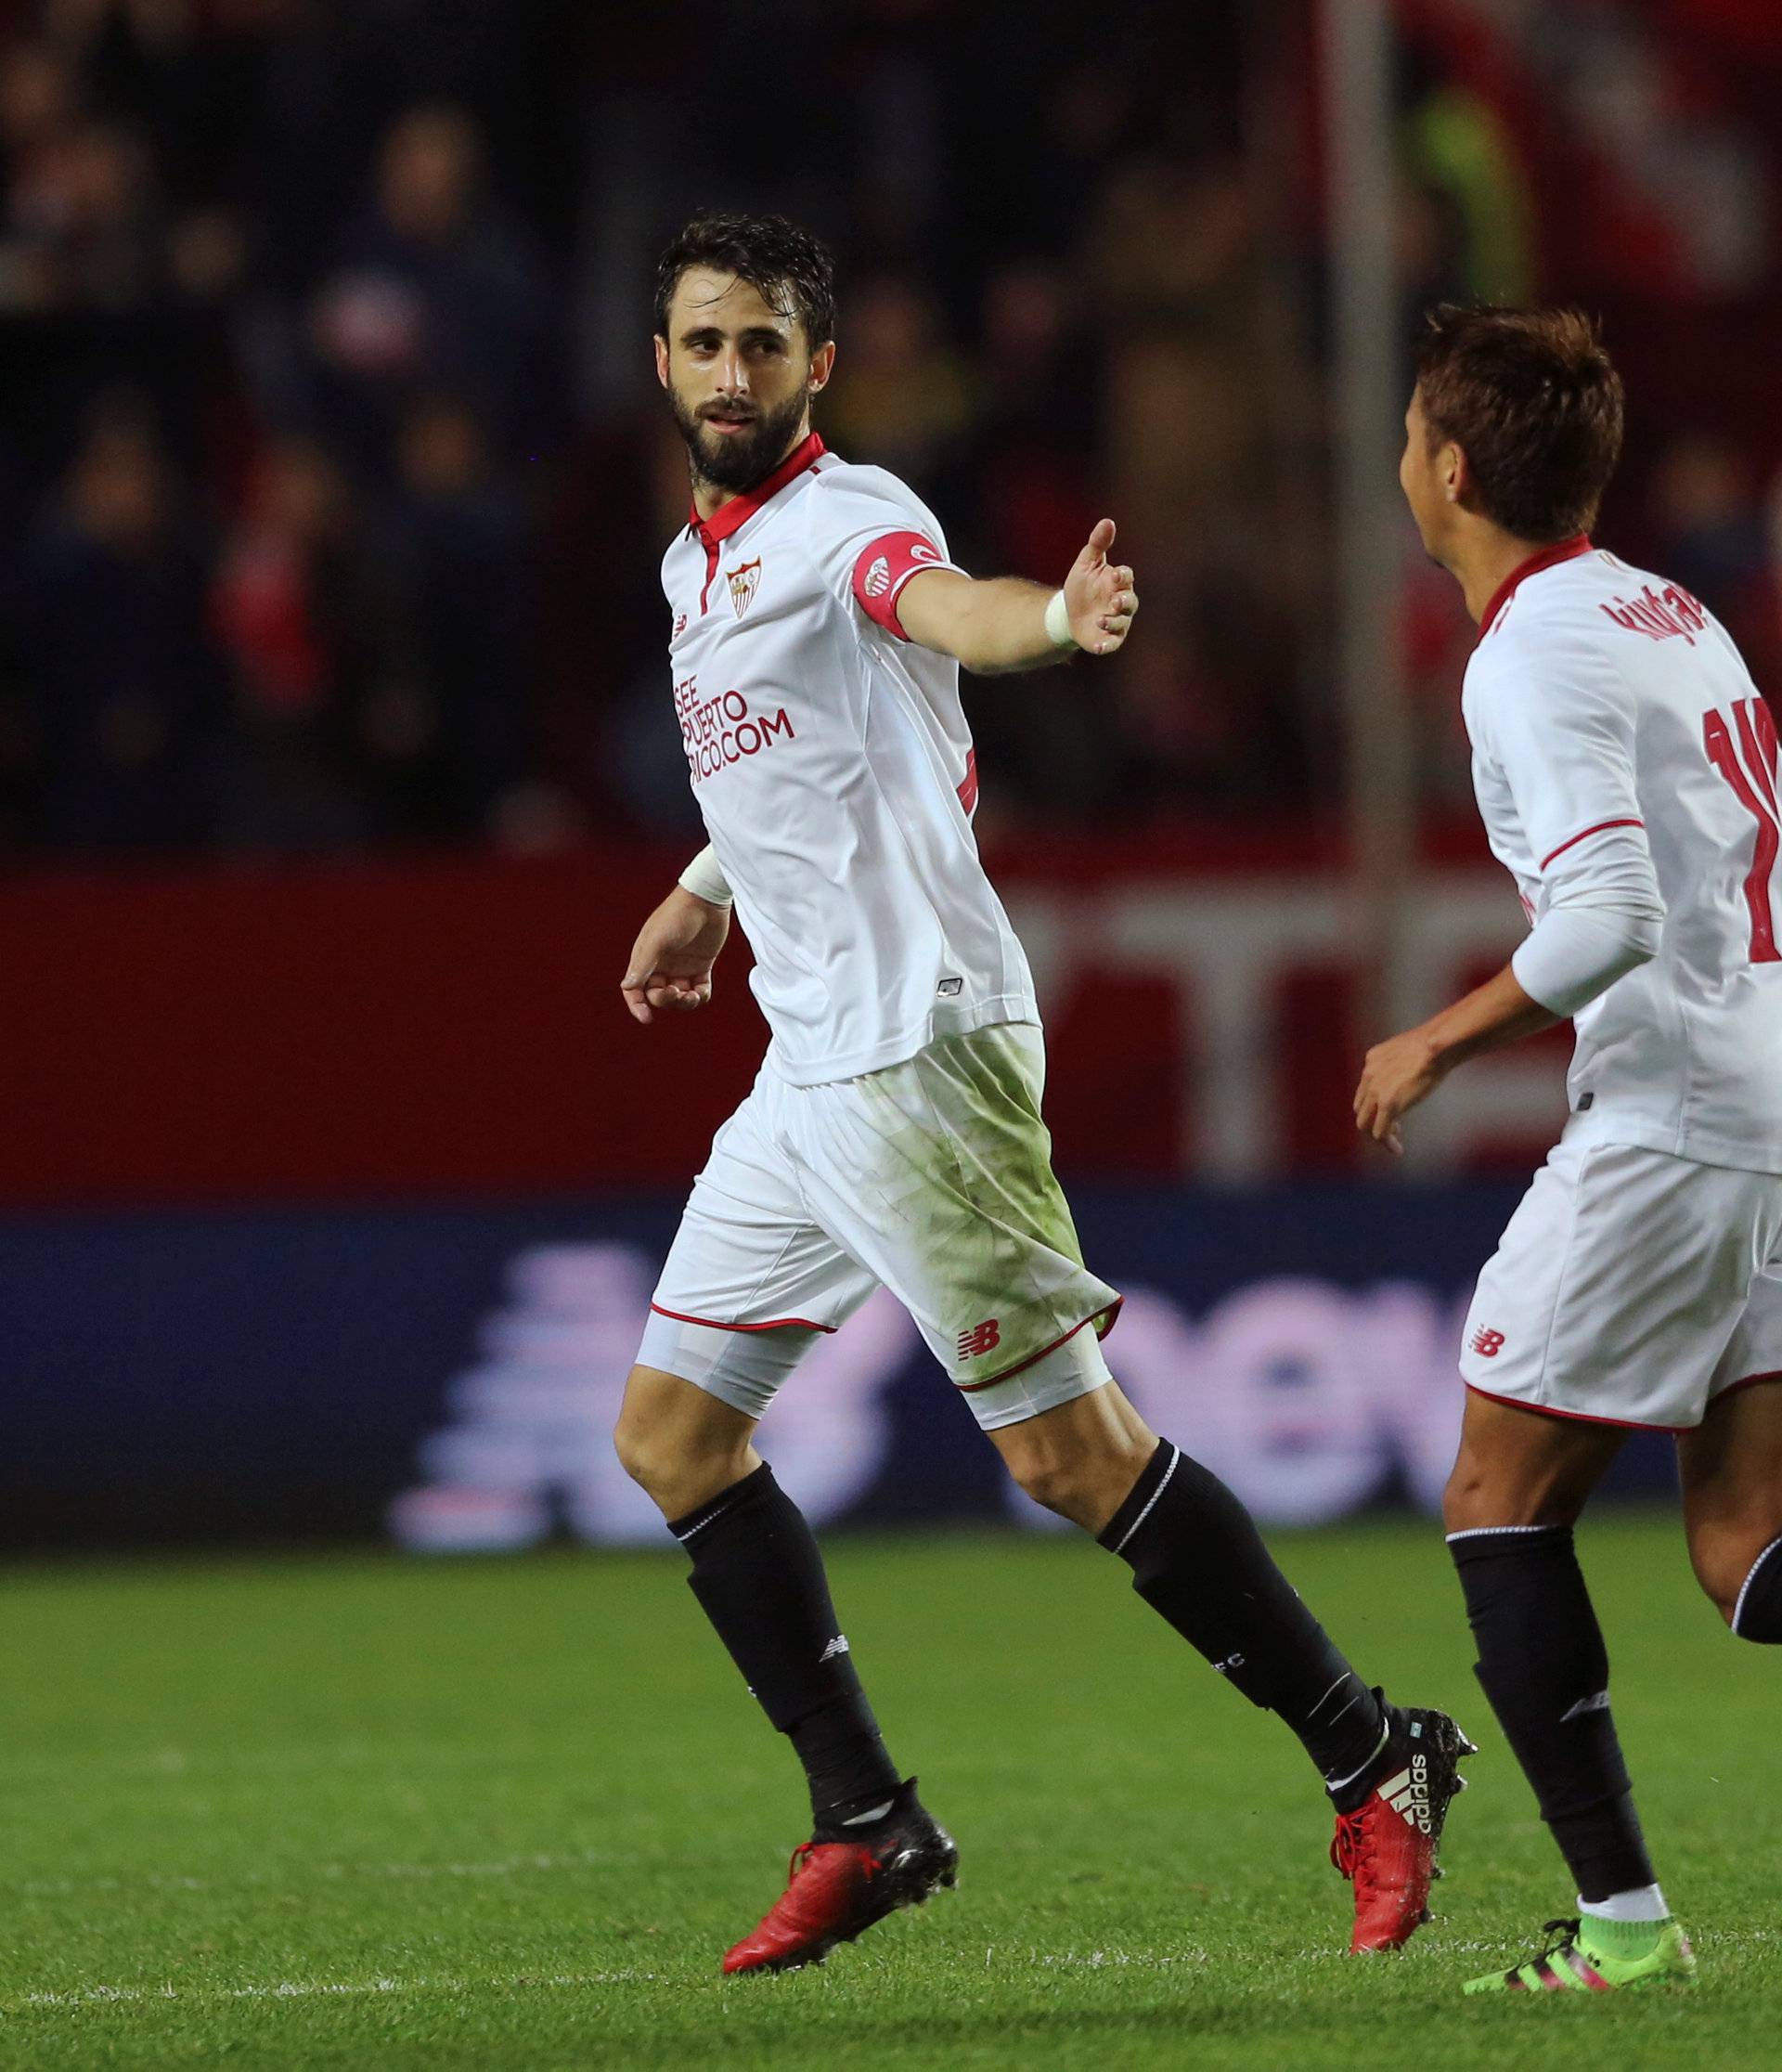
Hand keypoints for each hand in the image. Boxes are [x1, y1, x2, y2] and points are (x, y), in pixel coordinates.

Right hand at [621, 886, 730, 1024]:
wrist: (706, 900)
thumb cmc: (677, 916)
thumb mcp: (657, 940)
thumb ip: (643, 965)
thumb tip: (627, 987)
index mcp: (645, 959)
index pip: (635, 989)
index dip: (637, 1005)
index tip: (646, 1018)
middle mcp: (661, 965)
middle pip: (658, 996)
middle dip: (666, 1000)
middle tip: (676, 992)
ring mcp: (681, 966)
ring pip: (679, 997)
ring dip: (684, 1002)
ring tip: (692, 996)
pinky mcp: (701, 966)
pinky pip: (699, 990)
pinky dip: (701, 996)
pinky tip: (702, 991)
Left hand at [1063, 518, 1137, 655]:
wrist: (1068, 613)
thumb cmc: (1082, 586)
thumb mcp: (1086, 564)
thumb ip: (1097, 544)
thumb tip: (1108, 521)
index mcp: (1118, 582)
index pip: (1126, 577)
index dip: (1123, 576)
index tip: (1115, 574)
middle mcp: (1121, 603)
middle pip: (1130, 602)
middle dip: (1124, 602)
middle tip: (1114, 601)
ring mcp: (1117, 622)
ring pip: (1121, 623)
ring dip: (1113, 622)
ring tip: (1100, 620)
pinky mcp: (1108, 639)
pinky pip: (1111, 644)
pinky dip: (1106, 645)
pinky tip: (1097, 647)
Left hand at [1353, 1027, 1449, 1155]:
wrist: (1438, 1044)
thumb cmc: (1437, 1043)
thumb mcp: (1412, 1049)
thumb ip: (1406, 1061)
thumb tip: (1417, 1066)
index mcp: (1372, 1060)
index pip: (1365, 1090)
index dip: (1375, 1105)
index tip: (1392, 1112)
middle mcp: (1368, 1075)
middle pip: (1361, 1108)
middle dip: (1374, 1121)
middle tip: (1394, 1129)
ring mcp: (1376, 1090)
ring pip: (1365, 1123)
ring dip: (1378, 1135)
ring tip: (1394, 1142)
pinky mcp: (1388, 1104)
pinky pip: (1379, 1132)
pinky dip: (1386, 1143)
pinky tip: (1397, 1149)